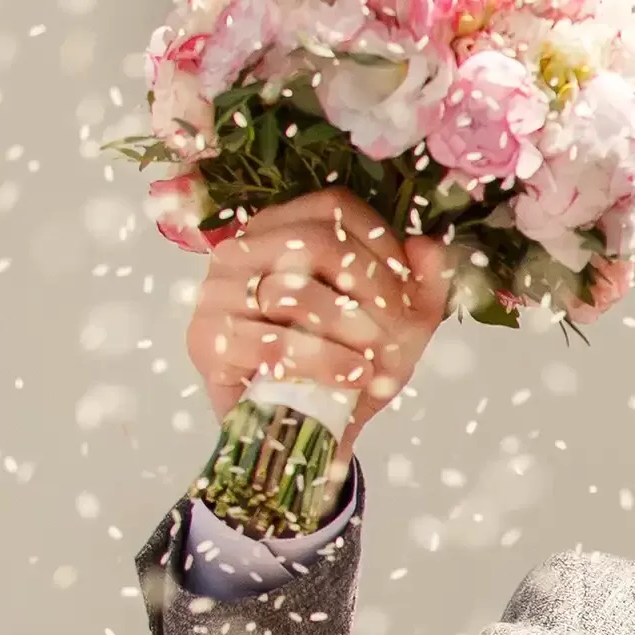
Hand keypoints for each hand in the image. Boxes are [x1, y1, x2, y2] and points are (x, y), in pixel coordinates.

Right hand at [185, 190, 450, 441]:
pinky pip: (272, 344)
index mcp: (282, 227)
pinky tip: (353, 376)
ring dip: (351, 330)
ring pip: (293, 292)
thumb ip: (422, 284)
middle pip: (318, 244)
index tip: (410, 289)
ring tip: (377, 362)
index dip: (383, 245)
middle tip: (400, 330)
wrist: (301, 426)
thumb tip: (428, 246)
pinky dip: (325, 361)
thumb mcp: (399, 324)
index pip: (334, 208)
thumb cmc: (345, 361)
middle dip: (373, 291)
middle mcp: (242, 248)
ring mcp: (217, 292)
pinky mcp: (206, 339)